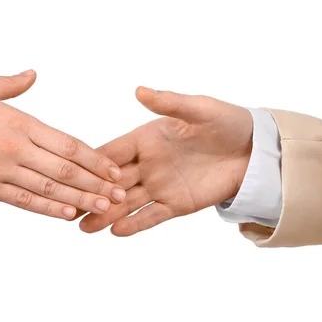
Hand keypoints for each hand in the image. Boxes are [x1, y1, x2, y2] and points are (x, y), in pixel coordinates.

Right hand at [0, 70, 125, 219]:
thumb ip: (11, 84)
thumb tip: (32, 74)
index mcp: (20, 122)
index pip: (67, 144)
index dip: (95, 158)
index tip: (114, 169)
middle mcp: (16, 148)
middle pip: (66, 169)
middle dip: (97, 183)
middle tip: (121, 194)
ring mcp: (3, 170)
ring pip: (50, 188)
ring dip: (81, 199)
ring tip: (105, 208)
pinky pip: (24, 201)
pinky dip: (49, 209)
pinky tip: (69, 215)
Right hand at [79, 87, 252, 235]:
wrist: (253, 151)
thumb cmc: (227, 123)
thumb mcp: (200, 109)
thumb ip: (170, 103)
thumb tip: (140, 90)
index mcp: (147, 138)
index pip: (114, 152)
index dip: (95, 163)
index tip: (72, 172)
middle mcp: (148, 163)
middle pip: (112, 181)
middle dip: (91, 193)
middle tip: (69, 207)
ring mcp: (160, 185)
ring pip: (127, 202)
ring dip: (106, 213)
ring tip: (83, 226)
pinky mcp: (176, 204)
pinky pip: (151, 215)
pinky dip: (135, 224)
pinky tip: (116, 231)